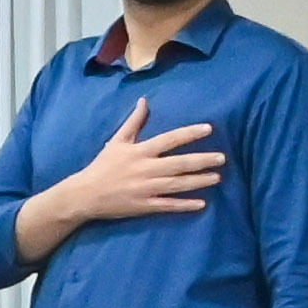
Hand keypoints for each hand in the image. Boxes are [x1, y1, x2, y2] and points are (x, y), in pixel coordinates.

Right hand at [65, 97, 225, 225]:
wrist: (85, 194)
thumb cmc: (102, 166)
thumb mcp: (117, 141)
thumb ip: (134, 122)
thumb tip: (144, 100)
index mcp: (139, 152)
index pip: (169, 139)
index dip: (189, 134)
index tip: (208, 129)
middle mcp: (145, 169)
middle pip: (179, 164)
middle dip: (202, 161)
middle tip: (221, 158)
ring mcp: (145, 189)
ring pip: (177, 185)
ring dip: (198, 181)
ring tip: (217, 177)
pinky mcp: (144, 206)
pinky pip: (168, 206)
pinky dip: (184, 205)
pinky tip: (201, 204)